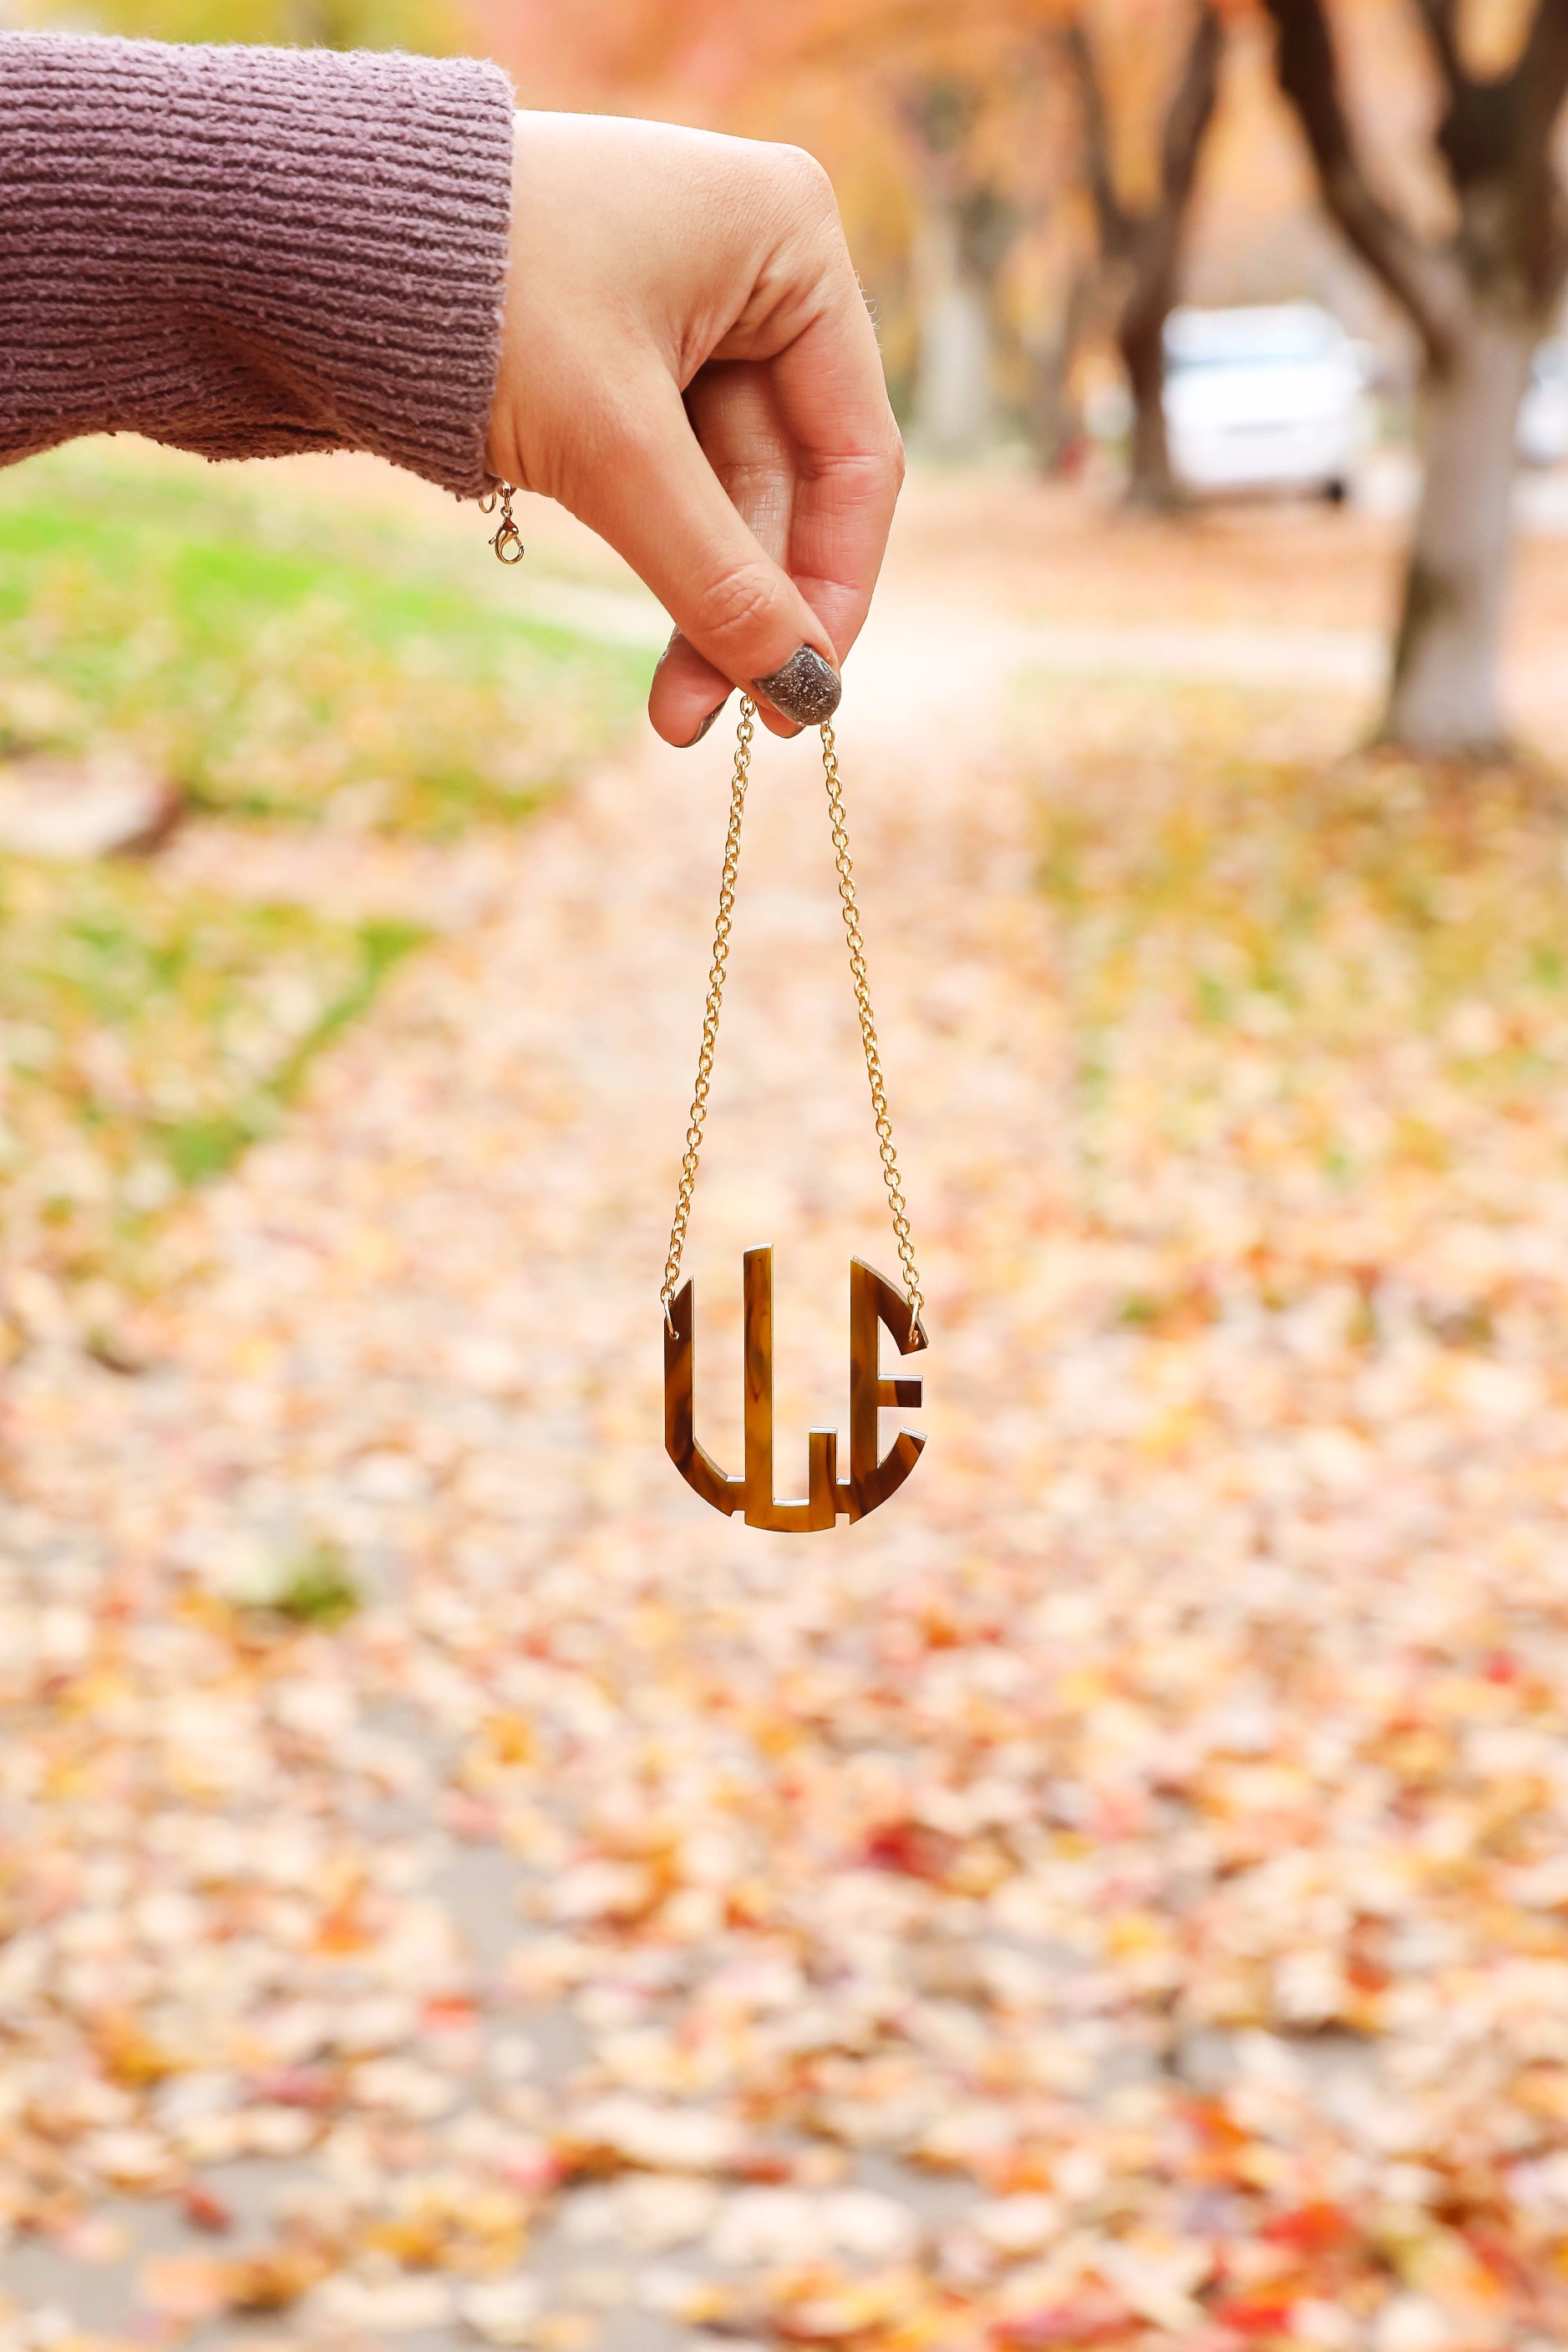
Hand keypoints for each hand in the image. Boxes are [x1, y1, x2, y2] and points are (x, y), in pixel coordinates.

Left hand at [485, 113, 903, 746]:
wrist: (302, 234)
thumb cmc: (480, 294)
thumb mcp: (612, 446)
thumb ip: (716, 572)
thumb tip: (799, 689)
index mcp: (792, 238)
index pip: (857, 450)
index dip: (835, 584)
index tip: (804, 693)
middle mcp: (753, 267)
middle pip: (787, 484)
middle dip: (749, 611)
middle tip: (720, 725)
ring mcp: (684, 311)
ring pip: (721, 495)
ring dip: (700, 606)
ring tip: (672, 718)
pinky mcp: (616, 356)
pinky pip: (664, 481)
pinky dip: (657, 561)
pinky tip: (656, 655)